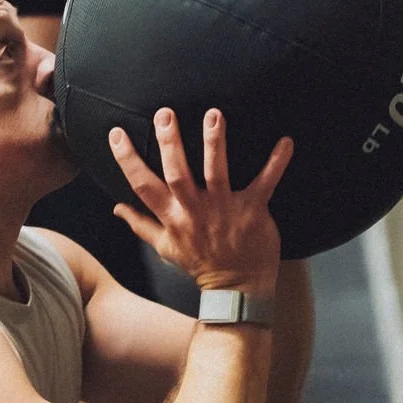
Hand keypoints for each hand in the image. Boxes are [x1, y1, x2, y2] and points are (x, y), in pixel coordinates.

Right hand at [109, 107, 291, 292]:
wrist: (236, 289)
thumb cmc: (200, 263)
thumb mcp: (165, 247)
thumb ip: (141, 224)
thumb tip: (116, 207)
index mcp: (172, 218)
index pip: (143, 185)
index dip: (128, 160)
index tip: (117, 134)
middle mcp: (195, 211)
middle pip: (177, 173)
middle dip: (170, 144)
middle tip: (165, 114)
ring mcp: (224, 210)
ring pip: (216, 173)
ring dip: (215, 144)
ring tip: (213, 115)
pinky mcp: (253, 211)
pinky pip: (265, 183)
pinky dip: (276, 163)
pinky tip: (286, 142)